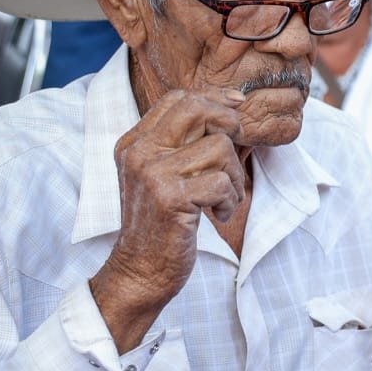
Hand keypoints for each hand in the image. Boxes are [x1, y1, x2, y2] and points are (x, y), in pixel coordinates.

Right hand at [91, 89, 247, 350]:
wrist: (140, 272)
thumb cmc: (163, 224)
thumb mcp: (170, 176)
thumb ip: (193, 143)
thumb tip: (236, 107)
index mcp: (134, 143)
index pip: (178, 98)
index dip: (215, 101)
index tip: (236, 113)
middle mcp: (138, 152)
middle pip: (198, 110)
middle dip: (229, 128)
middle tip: (232, 158)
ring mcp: (151, 173)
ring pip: (219, 148)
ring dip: (232, 178)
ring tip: (221, 200)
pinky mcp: (169, 198)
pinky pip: (220, 182)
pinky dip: (229, 201)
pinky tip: (217, 216)